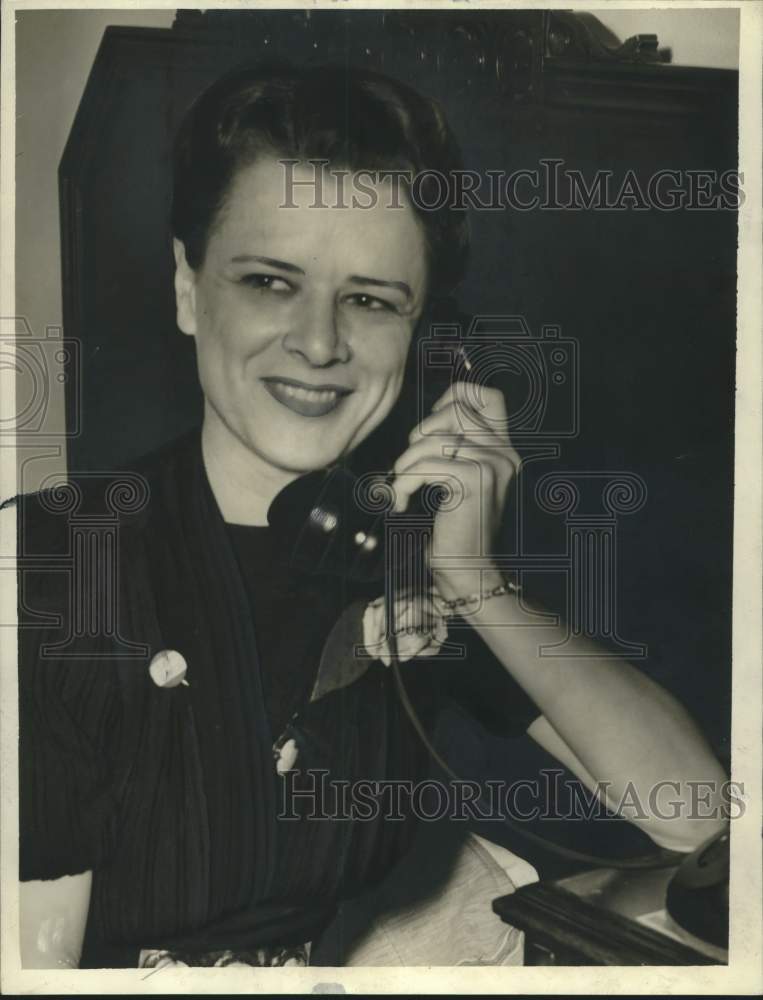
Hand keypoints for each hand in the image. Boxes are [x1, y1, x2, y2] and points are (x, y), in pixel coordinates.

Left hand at [390, 381, 519, 601]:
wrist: (469, 569)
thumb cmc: (456, 528)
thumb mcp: (458, 479)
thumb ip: (453, 448)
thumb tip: (425, 424)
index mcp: (503, 449)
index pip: (490, 396)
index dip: (456, 397)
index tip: (432, 426)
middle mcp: (504, 453)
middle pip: (455, 410)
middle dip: (420, 434)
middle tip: (411, 466)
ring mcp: (493, 465)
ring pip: (433, 439)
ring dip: (406, 464)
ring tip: (402, 488)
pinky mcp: (475, 481)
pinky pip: (426, 465)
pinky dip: (404, 482)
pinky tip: (401, 503)